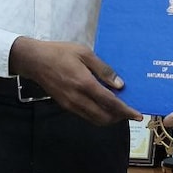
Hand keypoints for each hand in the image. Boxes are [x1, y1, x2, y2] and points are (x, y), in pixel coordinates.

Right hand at [9, 37, 140, 124]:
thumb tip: (119, 84)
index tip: (137, 114)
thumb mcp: (84, 53)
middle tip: (129, 111)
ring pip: (95, 119)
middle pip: (104, 117)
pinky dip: (97, 114)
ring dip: (108, 118)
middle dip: (119, 117)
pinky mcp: (65, 105)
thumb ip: (103, 69)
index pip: (110, 103)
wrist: (35, 61)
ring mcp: (71, 104)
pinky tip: (102, 104)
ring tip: (118, 109)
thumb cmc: (60, 53)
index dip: (125, 111)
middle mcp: (78, 98)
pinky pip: (86, 115)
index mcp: (85, 84)